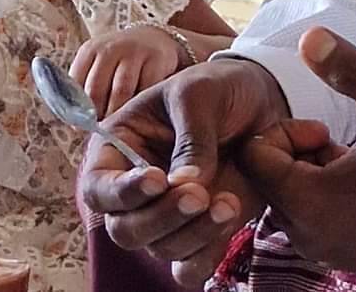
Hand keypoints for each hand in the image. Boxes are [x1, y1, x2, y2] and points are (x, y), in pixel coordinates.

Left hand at [70, 25, 182, 117]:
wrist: (153, 39)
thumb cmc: (120, 63)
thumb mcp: (99, 68)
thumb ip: (87, 91)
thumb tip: (76, 126)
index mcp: (89, 51)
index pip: (76, 85)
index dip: (77, 111)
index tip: (82, 127)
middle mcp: (109, 49)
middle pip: (96, 91)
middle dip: (98, 116)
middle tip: (104, 132)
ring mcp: (133, 52)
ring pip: (121, 93)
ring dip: (119, 114)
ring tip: (122, 126)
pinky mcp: (156, 59)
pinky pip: (146, 91)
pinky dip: (143, 106)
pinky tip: (143, 114)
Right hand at [79, 58, 332, 287]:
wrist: (258, 103)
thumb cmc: (216, 88)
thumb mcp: (198, 94)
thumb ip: (190, 138)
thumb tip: (184, 185)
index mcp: (119, 146)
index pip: (97, 186)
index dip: (121, 192)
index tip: (158, 179)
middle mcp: (135, 187)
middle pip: (124, 228)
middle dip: (161, 217)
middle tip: (199, 194)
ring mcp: (166, 214)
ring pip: (160, 249)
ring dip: (193, 233)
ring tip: (229, 201)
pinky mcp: (197, 233)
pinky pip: (188, 268)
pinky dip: (206, 255)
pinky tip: (230, 217)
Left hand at [237, 28, 355, 269]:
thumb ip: (348, 71)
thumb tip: (308, 35)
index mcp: (318, 205)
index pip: (252, 161)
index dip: (279, 133)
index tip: (321, 122)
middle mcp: (316, 239)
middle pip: (264, 182)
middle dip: (289, 151)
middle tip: (331, 133)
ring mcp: (331, 252)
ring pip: (283, 199)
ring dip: (303, 170)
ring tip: (344, 151)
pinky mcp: (345, 253)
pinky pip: (305, 218)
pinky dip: (317, 191)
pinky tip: (353, 174)